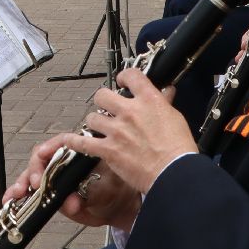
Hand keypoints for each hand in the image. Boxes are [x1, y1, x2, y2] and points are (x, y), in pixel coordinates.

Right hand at [3, 134, 139, 231]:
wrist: (118, 205)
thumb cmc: (116, 190)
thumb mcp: (105, 191)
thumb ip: (88, 196)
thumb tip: (71, 203)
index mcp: (79, 149)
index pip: (59, 143)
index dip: (48, 152)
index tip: (43, 162)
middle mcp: (64, 159)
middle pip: (41, 158)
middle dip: (32, 171)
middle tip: (31, 184)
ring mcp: (55, 174)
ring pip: (33, 173)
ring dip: (22, 183)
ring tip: (16, 194)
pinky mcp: (49, 189)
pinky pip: (32, 189)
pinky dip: (20, 193)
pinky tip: (9, 200)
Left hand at [61, 69, 197, 196]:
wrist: (174, 172)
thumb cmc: (179, 148)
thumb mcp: (175, 118)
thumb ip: (164, 103)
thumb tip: (167, 91)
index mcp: (148, 100)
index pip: (131, 75)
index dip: (124, 77)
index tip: (122, 82)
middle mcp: (129, 111)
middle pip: (103, 94)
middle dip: (104, 100)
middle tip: (108, 107)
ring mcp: (116, 130)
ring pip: (92, 117)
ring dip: (95, 122)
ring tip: (100, 127)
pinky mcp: (108, 149)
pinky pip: (83, 143)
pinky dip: (74, 141)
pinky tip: (70, 140)